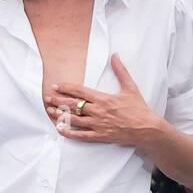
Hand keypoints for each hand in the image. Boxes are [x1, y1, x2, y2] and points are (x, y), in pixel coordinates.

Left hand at [44, 53, 158, 147]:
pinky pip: (82, 136)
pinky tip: (61, 130)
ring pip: (75, 120)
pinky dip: (70, 133)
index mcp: (104, 99)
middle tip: (47, 98)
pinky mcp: (100, 136)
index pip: (80, 92)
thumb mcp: (130, 87)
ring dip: (61, 115)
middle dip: (59, 101)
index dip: (66, 88)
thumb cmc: (139, 109)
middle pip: (74, 105)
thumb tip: (115, 55)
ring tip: (50, 112)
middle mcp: (98, 111)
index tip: (56, 86)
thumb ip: (121, 71)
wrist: (146, 129)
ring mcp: (98, 125)